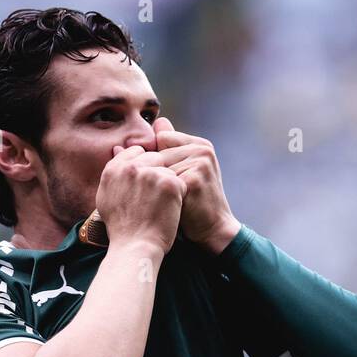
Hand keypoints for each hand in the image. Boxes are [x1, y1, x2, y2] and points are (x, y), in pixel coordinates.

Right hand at [94, 144, 187, 255]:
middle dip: (158, 173)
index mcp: (114, 169)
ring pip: (168, 170)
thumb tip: (118, 148)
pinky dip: (179, 196)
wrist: (135, 247)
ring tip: (161, 207)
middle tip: (157, 197)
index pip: (136, 152)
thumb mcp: (106, 196)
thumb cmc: (121, 228)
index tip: (148, 183)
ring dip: (169, 185)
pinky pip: (181, 182)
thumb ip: (114, 171)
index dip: (145, 166)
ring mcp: (151, 174)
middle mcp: (131, 167)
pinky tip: (170, 210)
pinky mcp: (169, 183)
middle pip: (155, 158)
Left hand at [152, 117, 240, 253]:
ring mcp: (200, 163)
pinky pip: (163, 181)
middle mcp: (202, 149)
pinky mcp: (194, 179)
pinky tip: (163, 204)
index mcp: (200, 144)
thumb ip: (167, 149)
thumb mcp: (182, 171)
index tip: (161, 176)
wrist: (213, 228)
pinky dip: (160, 193)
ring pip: (159, 167)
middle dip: (155, 172)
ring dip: (157, 184)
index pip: (162, 137)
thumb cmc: (193, 202)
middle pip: (158, 152)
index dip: (155, 157)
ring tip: (165, 199)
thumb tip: (143, 128)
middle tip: (163, 192)